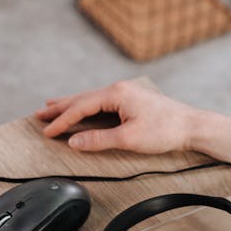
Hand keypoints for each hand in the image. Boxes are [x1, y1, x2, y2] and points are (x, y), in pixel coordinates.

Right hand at [35, 77, 197, 153]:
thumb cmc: (165, 130)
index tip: (46, 131)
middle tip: (39, 114)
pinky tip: (83, 109)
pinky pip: (102, 102)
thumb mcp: (129, 139)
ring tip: (52, 106)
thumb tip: (74, 141)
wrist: (191, 126)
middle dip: (60, 107)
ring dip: (72, 105)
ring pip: (91, 99)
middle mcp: (119, 89)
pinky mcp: (132, 100)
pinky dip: (87, 106)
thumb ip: (99, 140)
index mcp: (117, 93)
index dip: (62, 120)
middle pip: (83, 98)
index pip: (81, 106)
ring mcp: (126, 93)